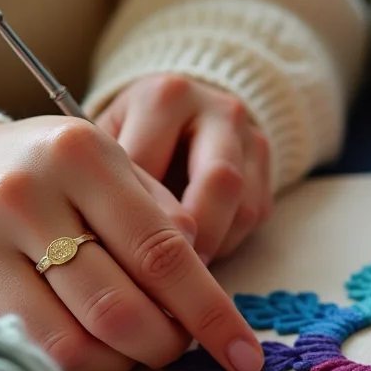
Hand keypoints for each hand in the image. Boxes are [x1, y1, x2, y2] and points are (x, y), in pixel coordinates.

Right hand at [0, 117, 265, 370]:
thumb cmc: (59, 175)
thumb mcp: (117, 168)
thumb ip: (166, 218)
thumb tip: (205, 286)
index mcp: (80, 155)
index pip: (162, 252)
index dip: (211, 313)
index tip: (246, 354)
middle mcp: (24, 196)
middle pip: (119, 308)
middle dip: (167, 343)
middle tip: (182, 345)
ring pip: (77, 341)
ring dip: (128, 361)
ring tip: (144, 347)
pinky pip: (38, 350)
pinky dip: (86, 362)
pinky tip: (103, 348)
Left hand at [98, 74, 272, 262]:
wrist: (182, 113)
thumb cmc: (132, 135)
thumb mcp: (107, 144)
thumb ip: (105, 182)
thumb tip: (103, 246)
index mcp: (166, 96)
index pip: (152, 164)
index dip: (131, 215)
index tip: (113, 252)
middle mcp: (218, 110)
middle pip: (220, 180)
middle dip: (191, 236)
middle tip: (164, 274)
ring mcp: (250, 138)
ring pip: (243, 207)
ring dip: (211, 244)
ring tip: (180, 270)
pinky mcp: (267, 168)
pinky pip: (254, 215)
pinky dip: (226, 241)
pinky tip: (199, 249)